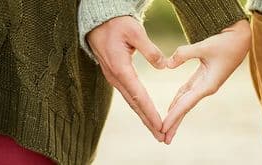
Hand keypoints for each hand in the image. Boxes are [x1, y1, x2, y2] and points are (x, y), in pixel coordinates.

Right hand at [87, 16, 165, 141]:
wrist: (98, 22)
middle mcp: (116, 77)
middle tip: (161, 137)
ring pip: (131, 102)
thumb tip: (163, 66)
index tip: (160, 125)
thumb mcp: (135, 31)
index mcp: (121, 68)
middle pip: (134, 104)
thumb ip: (150, 49)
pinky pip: (128, 95)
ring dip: (143, 117)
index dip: (150, 112)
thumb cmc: (117, 24)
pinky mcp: (115, 76)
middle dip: (148, 122)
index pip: (138, 95)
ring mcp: (114, 78)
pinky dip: (138, 107)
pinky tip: (145, 114)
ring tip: (156, 131)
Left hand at [161, 20, 251, 143]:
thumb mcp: (205, 46)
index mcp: (208, 85)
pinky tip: (171, 108)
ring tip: (165, 128)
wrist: (241, 38)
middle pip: (185, 108)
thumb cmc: (226, 42)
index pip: (186, 104)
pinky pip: (187, 92)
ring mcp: (205, 84)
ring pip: (185, 102)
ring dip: (175, 115)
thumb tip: (167, 65)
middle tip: (163, 139)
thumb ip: (184, 54)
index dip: (173, 116)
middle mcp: (206, 88)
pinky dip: (178, 100)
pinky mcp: (203, 77)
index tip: (162, 128)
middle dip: (174, 124)